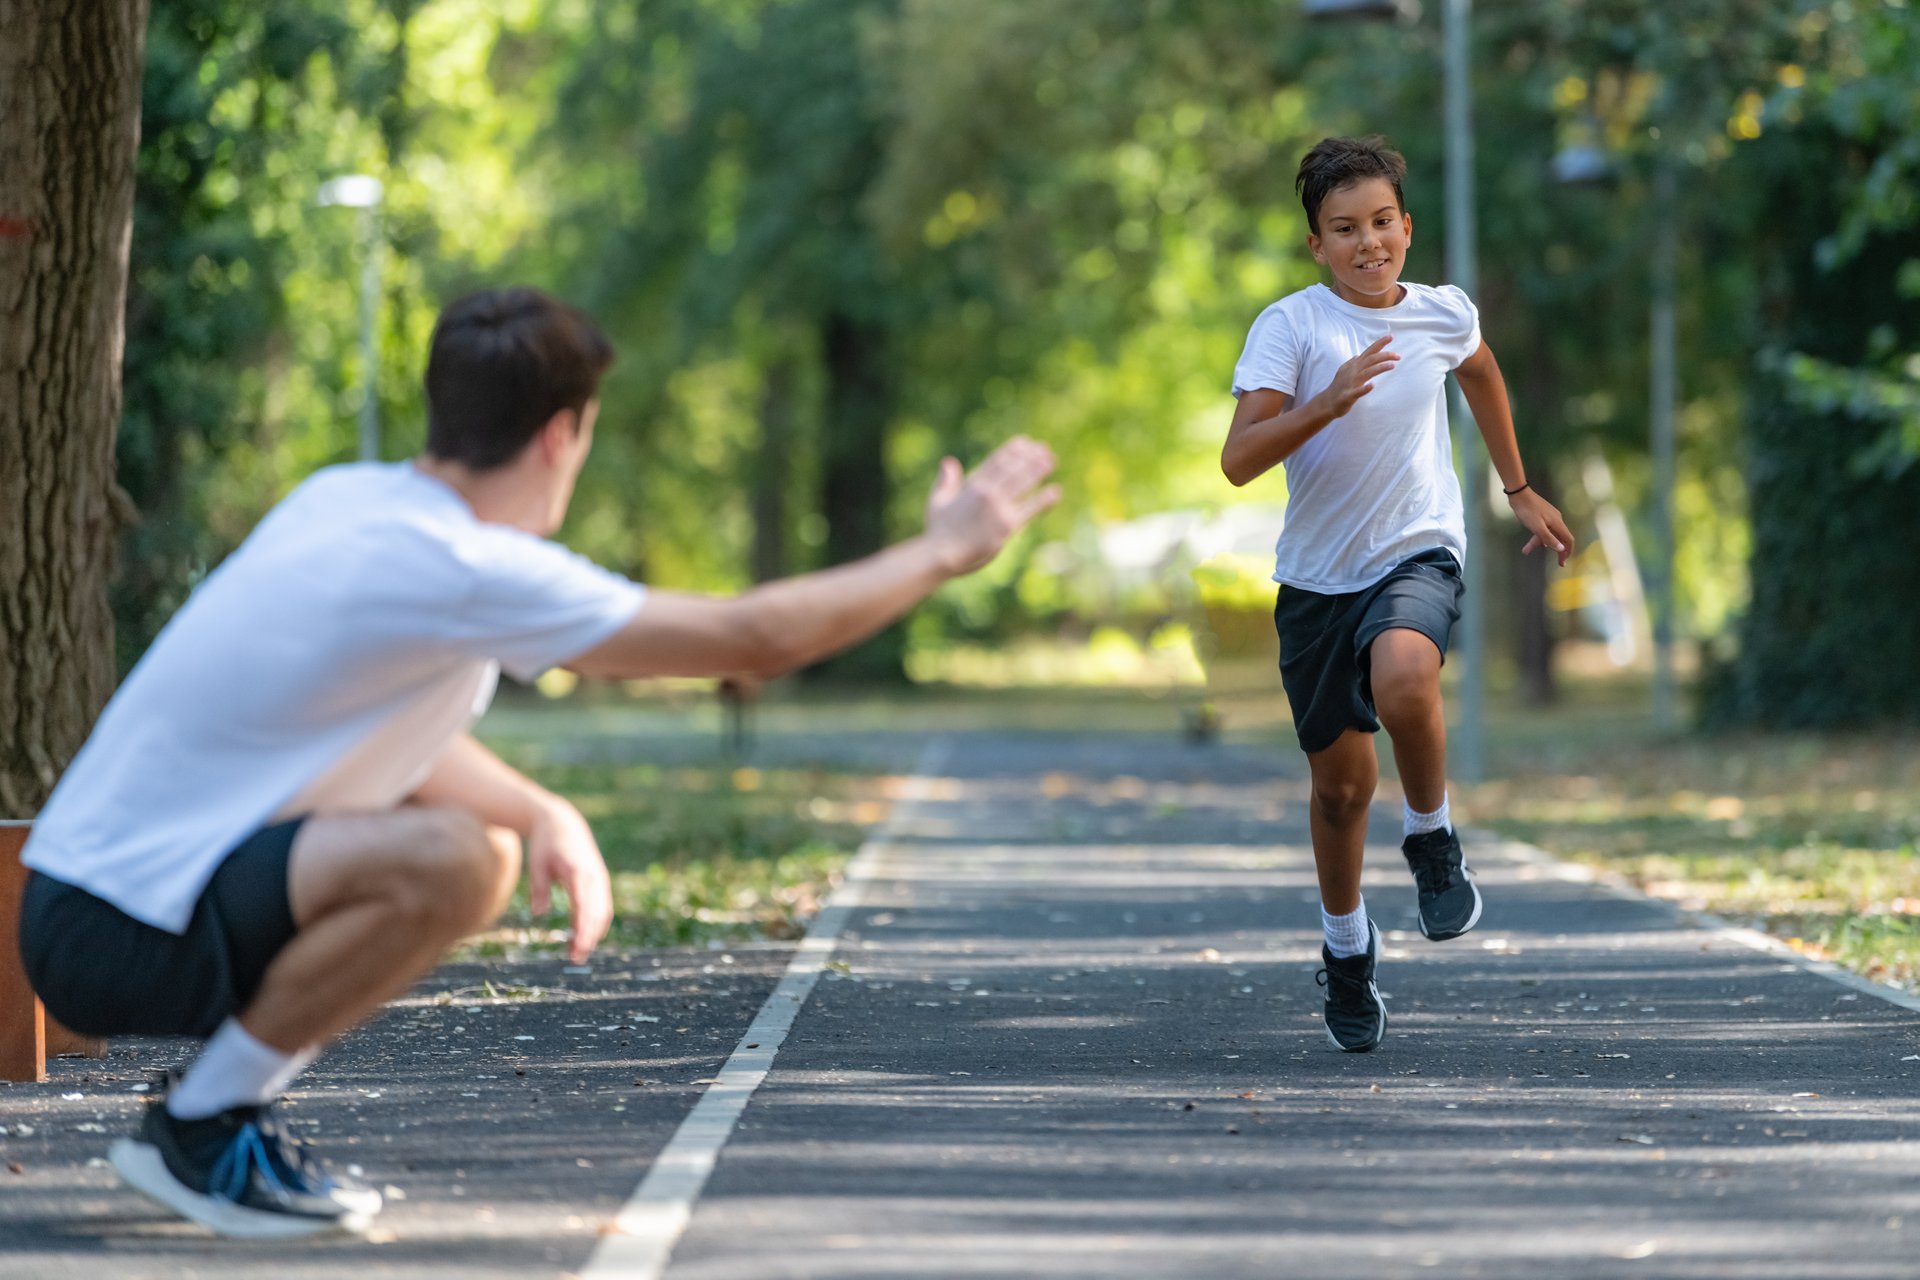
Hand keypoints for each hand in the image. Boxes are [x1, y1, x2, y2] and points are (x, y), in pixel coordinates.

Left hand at [527, 795, 612, 963]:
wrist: (564, 822)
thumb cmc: (546, 844)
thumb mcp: (537, 864)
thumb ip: (539, 889)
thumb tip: (538, 914)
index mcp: (578, 872)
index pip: (583, 906)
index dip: (582, 929)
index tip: (576, 948)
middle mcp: (593, 876)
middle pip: (596, 913)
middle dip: (588, 937)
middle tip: (575, 958)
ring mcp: (599, 878)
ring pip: (603, 912)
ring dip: (594, 934)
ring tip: (578, 953)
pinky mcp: (599, 881)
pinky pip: (603, 906)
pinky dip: (596, 923)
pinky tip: (586, 937)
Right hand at [923, 435, 1061, 575]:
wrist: (941, 555)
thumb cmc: (938, 531)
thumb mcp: (937, 501)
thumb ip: (945, 481)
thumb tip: (948, 462)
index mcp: (972, 485)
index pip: (996, 461)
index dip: (1012, 450)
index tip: (1024, 442)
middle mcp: (986, 493)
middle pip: (1013, 468)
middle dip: (1029, 456)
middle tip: (1042, 448)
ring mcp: (998, 509)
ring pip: (1023, 483)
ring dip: (1038, 470)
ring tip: (1050, 460)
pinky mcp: (1007, 526)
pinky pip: (1030, 510)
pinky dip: (1043, 499)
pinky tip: (1055, 492)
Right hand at [1321, 335, 1397, 417]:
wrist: (1327, 402)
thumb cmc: (1338, 387)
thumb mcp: (1344, 371)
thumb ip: (1353, 363)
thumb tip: (1358, 356)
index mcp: (1354, 366)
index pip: (1369, 351)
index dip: (1380, 343)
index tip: (1391, 336)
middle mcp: (1353, 372)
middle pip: (1371, 360)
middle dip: (1385, 355)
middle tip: (1398, 356)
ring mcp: (1350, 383)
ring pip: (1367, 373)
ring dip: (1380, 368)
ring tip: (1392, 365)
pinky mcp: (1348, 395)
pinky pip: (1357, 391)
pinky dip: (1365, 388)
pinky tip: (1372, 385)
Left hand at [1511, 488, 1574, 566]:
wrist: (1519, 494)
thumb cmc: (1527, 511)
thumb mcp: (1537, 527)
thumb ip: (1549, 538)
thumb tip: (1562, 549)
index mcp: (1557, 523)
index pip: (1568, 540)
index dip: (1567, 552)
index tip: (1563, 562)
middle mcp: (1556, 519)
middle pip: (1560, 538)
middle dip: (1556, 550)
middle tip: (1556, 562)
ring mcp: (1550, 516)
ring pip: (1548, 533)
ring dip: (1539, 543)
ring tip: (1526, 550)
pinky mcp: (1542, 514)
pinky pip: (1544, 528)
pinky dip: (1538, 536)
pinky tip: (1530, 541)